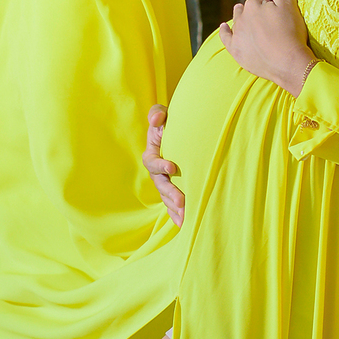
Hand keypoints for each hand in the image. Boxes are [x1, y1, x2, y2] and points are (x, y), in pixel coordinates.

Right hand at [143, 103, 183, 226]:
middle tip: (182, 202)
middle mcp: (156, 172)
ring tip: (187, 217)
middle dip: (171, 194)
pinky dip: (177, 215)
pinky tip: (185, 225)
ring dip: (176, 208)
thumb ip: (157, 114)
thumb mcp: (161, 115)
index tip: (172, 167)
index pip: (152, 161)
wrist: (179, 134)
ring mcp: (164, 183)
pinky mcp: (173, 190)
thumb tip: (157, 120)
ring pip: (167, 198)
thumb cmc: (168, 124)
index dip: (160, 165)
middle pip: (161, 185)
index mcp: (152, 154)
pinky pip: (172, 205)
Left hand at [218, 0, 314, 94]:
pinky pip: (225, 37)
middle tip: (271, 23)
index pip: (261, 0)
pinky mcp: (235, 50)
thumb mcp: (289, 3)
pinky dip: (224, 31)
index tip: (280, 15)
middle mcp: (241, 17)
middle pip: (249, 10)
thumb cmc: (291, 33)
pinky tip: (224, 27)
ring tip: (251, 22)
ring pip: (238, 21)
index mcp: (253, 4)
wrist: (288, 63)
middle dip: (257, 12)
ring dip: (243, 19)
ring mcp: (237, 34)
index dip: (271, 5)